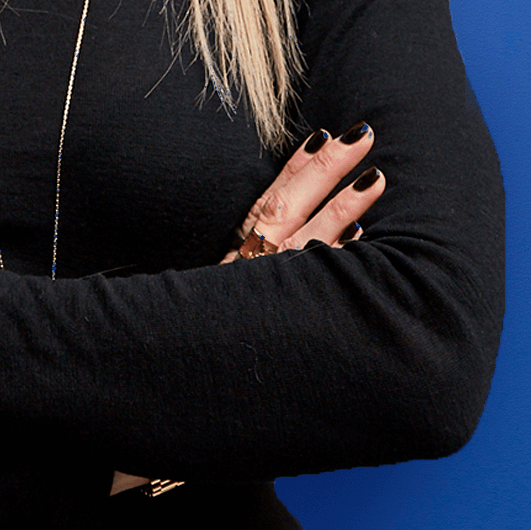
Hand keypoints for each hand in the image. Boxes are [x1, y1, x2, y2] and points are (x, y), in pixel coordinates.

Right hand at [108, 124, 382, 492]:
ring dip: (345, 211)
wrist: (152, 396)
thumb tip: (268, 240)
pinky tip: (364, 244)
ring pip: (311, 244)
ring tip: (378, 180)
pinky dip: (338, 263)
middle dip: (328, 169)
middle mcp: (246, 273)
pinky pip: (314, 291)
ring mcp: (264, 297)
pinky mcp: (279, 326)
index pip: (267, 200)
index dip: (296, 167)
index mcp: (229, 259)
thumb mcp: (201, 294)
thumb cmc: (185, 344)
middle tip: (365, 134)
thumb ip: (234, 265)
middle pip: (291, 208)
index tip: (325, 133)